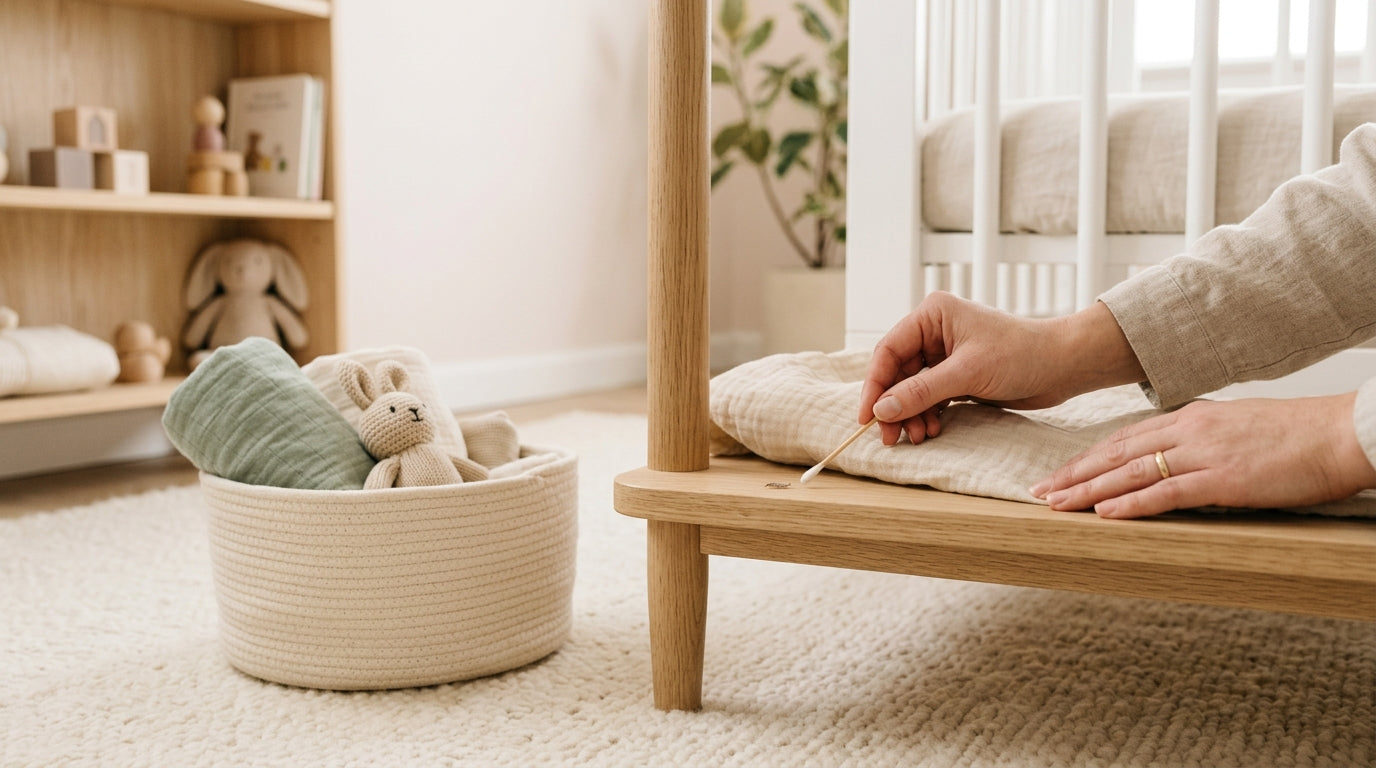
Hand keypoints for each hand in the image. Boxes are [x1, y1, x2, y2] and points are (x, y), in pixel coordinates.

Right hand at [859, 293, 1144, 444]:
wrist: (1063, 366)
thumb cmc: (1023, 355)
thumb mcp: (967, 373)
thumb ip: (921, 391)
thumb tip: (882, 409)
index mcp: (932, 315)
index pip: (888, 351)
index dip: (875, 386)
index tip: (867, 417)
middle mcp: (934, 331)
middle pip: (896, 373)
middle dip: (894, 406)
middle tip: (891, 437)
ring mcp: (945, 354)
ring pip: (911, 389)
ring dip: (911, 415)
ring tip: (919, 437)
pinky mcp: (957, 374)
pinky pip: (928, 397)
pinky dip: (927, 415)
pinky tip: (932, 430)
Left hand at [1031, 394, 1375, 517]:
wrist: (1339, 434)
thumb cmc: (1295, 435)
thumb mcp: (1236, 429)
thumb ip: (1201, 441)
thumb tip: (1178, 460)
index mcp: (1191, 416)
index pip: (1124, 437)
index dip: (1088, 456)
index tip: (1059, 471)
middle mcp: (1188, 430)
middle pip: (1115, 452)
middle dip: (1074, 472)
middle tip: (1038, 490)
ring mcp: (1202, 454)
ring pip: (1130, 472)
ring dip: (1088, 490)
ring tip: (1055, 503)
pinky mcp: (1221, 480)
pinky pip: (1165, 493)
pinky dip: (1130, 504)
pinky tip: (1102, 514)